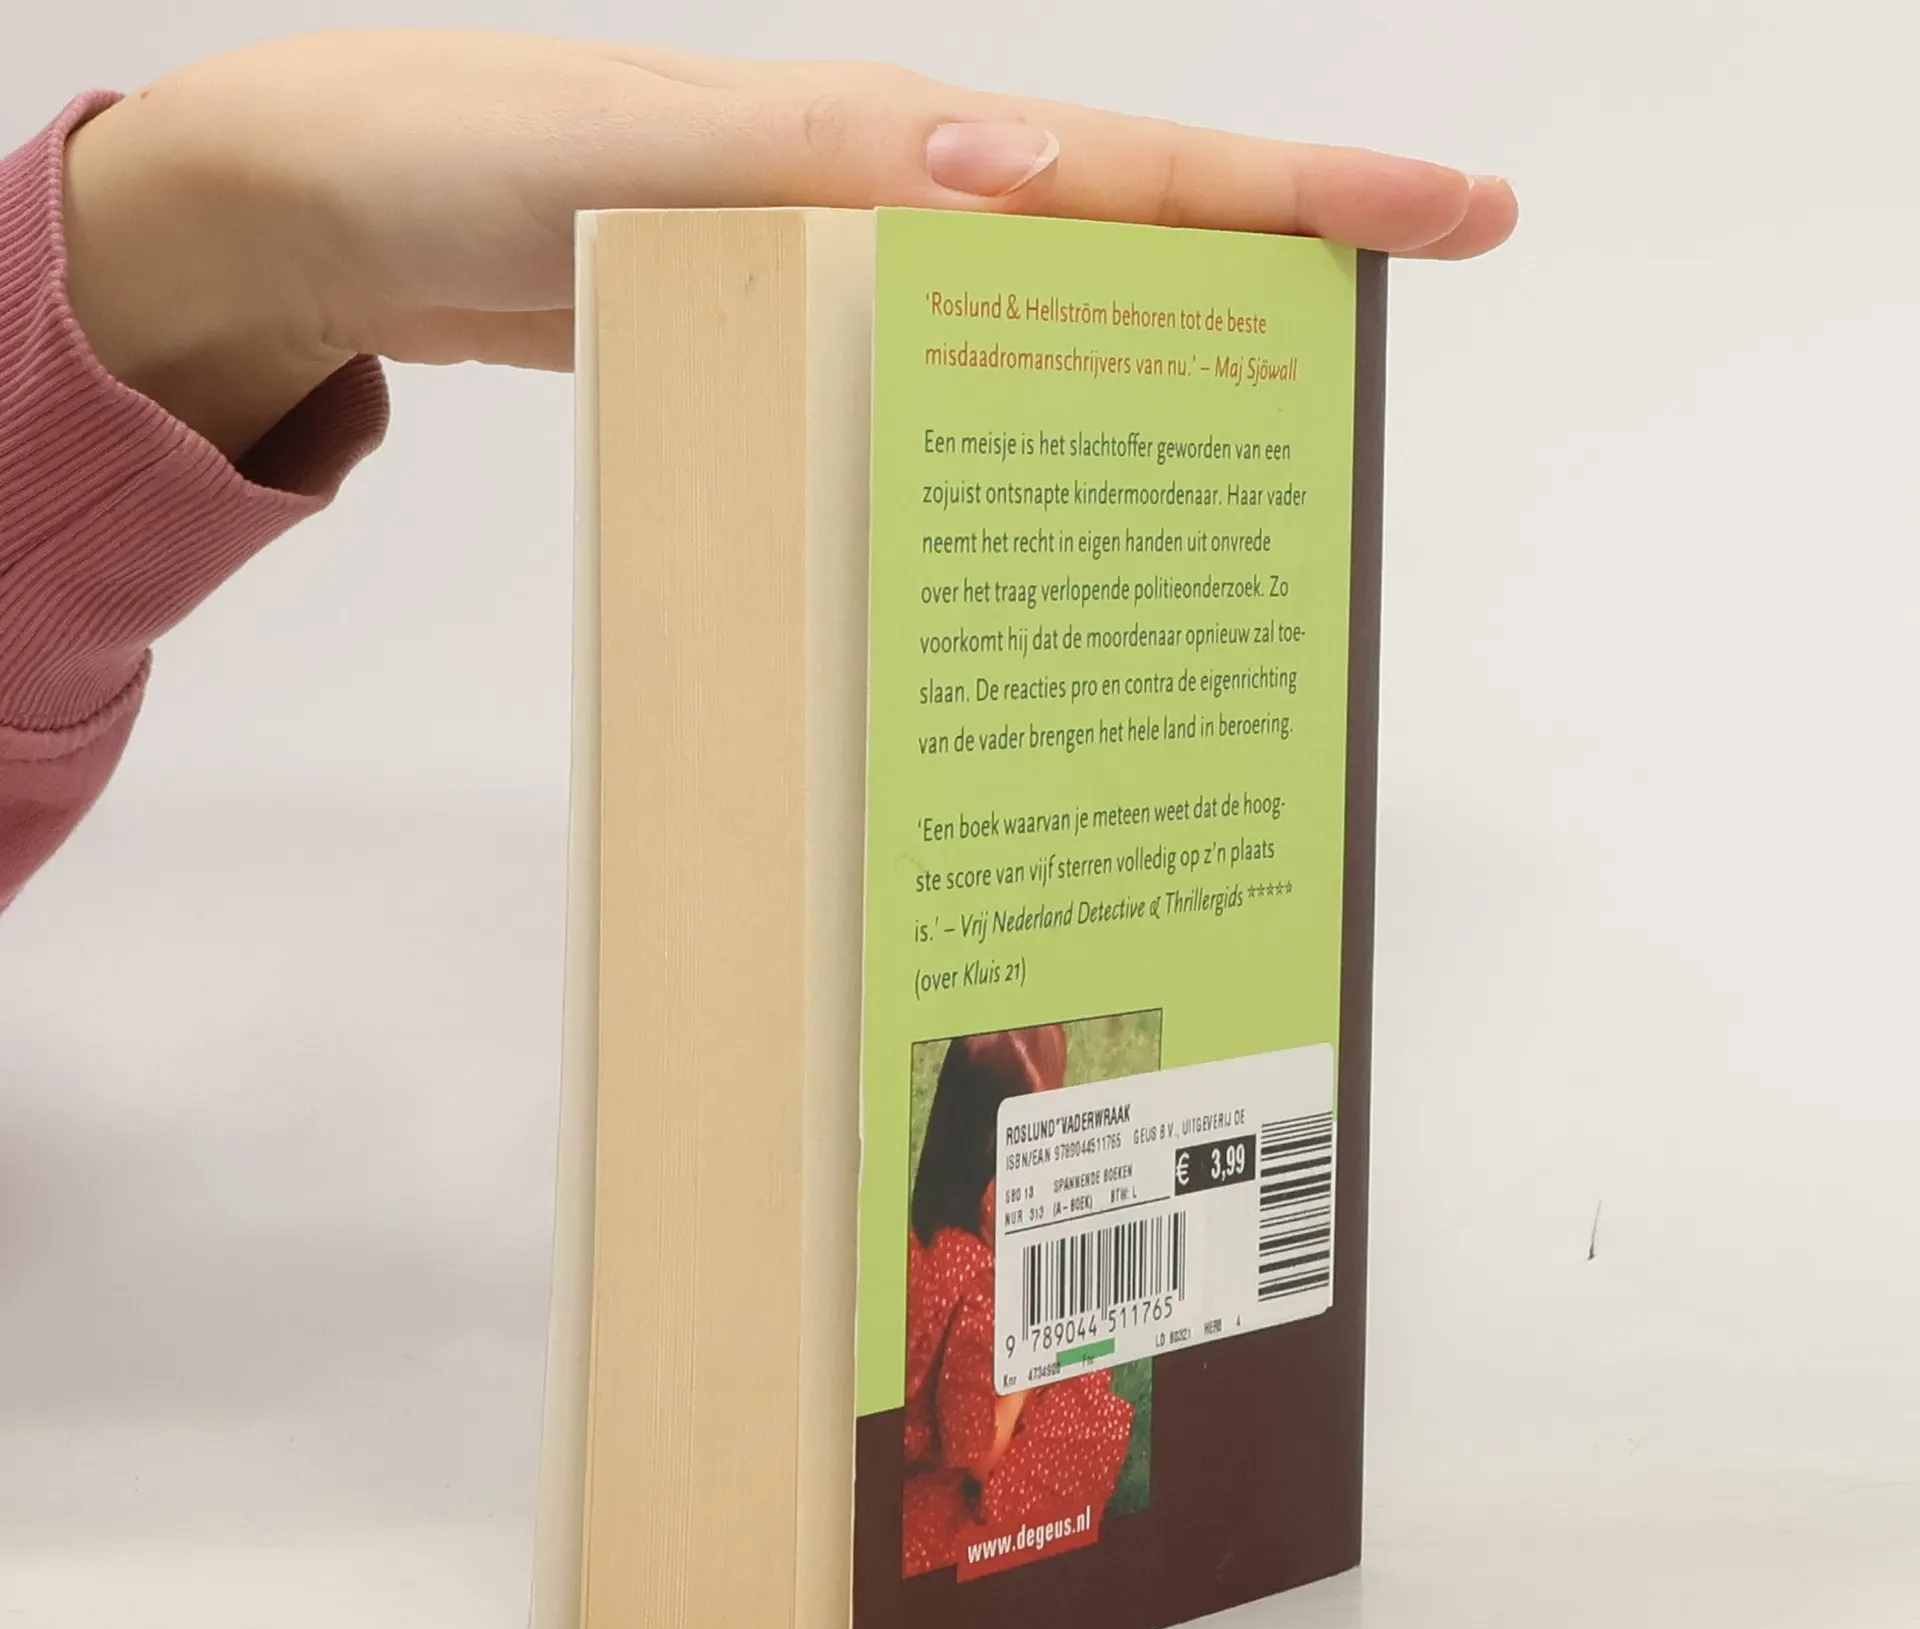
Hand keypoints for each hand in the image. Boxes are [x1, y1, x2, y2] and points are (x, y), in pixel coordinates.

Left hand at [62, 33, 1517, 460]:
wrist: (348, 214)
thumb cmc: (469, 161)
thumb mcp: (634, 154)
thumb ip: (811, 165)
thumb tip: (1014, 177)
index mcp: (890, 155)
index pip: (1137, 172)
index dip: (1300, 195)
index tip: (1453, 213)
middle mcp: (892, 219)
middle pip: (1124, 263)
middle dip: (1265, 311)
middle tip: (1365, 402)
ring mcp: (849, 293)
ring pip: (1040, 343)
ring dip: (1145, 401)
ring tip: (1235, 495)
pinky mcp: (795, 357)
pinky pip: (937, 398)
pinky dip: (1006, 445)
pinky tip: (1026, 516)